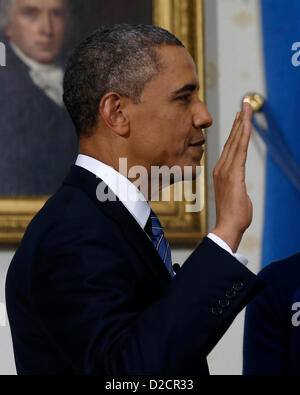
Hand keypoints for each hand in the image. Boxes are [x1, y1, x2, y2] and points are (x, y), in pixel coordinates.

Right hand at [211, 102, 252, 252]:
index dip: (235, 131)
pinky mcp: (233, 174)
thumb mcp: (234, 196)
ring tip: (246, 107)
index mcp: (221, 172)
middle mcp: (221, 168)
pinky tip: (246, 124)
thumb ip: (236, 186)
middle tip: (244, 105)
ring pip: (235, 141)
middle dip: (239, 121)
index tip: (239, 118)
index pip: (230, 147)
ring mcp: (226, 170)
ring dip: (242, 123)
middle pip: (232, 140)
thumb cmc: (232, 215)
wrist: (227, 226)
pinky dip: (242, 135)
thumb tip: (238, 187)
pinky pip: (239, 150)